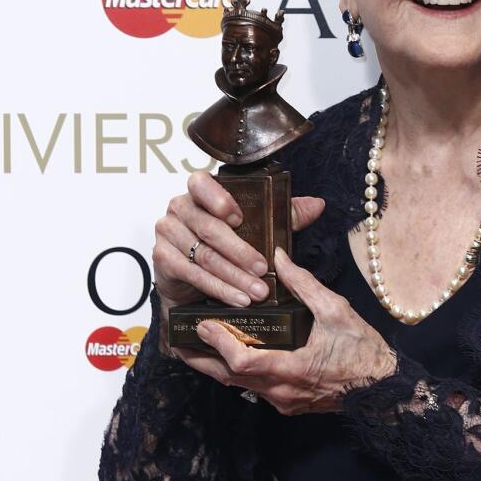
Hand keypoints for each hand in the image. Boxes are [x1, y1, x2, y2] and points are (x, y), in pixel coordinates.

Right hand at [152, 170, 324, 379]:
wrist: (193, 275)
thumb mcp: (258, 225)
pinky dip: (218, 288)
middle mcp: (178, 207)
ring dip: (233, 276)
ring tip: (257, 291)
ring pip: (204, 255)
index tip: (240, 218)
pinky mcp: (162, 259)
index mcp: (199, 191)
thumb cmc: (226, 242)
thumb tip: (317, 205)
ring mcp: (167, 232)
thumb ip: (285, 213)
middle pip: (209, 228)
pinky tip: (237, 298)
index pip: (201, 183)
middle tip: (263, 270)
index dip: (219, 199)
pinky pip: (192, 274)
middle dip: (240, 252)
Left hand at [195, 247, 396, 413]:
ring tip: (199, 346)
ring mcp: (284, 402)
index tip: (202, 325)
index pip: (241, 361)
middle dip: (202, 359)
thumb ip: (304, 284)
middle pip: (230, 378)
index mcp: (292, 369)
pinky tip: (233, 357)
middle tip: (179, 342)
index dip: (218, 343)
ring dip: (218, 366)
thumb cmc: (364, 351)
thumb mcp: (336, 310)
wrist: (384, 389)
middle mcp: (282, 392)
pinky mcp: (290, 404)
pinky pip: (255, 389)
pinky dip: (238, 372)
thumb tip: (280, 257)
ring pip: (240, 385)